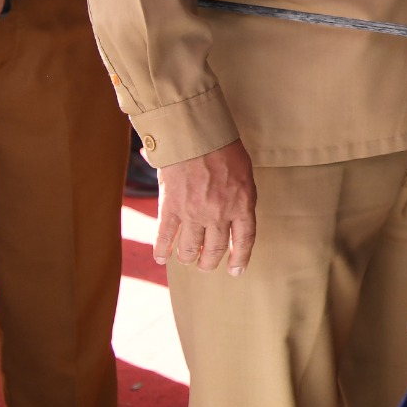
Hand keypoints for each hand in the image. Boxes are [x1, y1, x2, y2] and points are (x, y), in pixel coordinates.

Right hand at [157, 140, 257, 274]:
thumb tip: (237, 212)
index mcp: (242, 204)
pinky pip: (164, 237)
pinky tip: (161, 258)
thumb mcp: (244, 173)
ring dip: (187, 258)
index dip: (240, 258)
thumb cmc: (224, 149)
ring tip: (187, 259)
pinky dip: (161, 250)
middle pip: (214, 250)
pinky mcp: (170, 208)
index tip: (236, 271)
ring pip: (189, 249)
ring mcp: (193, 213)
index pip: (244, 240)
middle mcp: (219, 214)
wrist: (196, 136)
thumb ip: (240, 196)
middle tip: (206, 266)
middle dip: (209, 262)